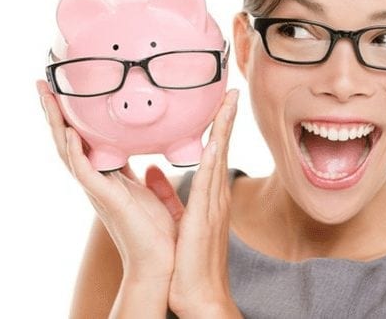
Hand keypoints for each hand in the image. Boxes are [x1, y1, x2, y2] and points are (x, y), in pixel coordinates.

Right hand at [36, 80, 178, 282]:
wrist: (161, 261)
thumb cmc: (157, 229)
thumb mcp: (148, 192)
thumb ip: (144, 176)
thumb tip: (149, 162)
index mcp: (108, 177)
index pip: (84, 141)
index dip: (73, 118)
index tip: (66, 92)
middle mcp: (97, 181)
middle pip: (68, 141)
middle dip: (56, 114)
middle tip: (44, 85)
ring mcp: (98, 190)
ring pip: (69, 152)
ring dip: (57, 125)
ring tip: (47, 98)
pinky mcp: (106, 200)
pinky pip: (86, 173)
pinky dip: (76, 153)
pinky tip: (71, 135)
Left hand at [165, 89, 241, 317]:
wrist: (201, 294)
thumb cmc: (190, 261)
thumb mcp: (177, 220)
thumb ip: (165, 192)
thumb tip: (153, 169)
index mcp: (208, 197)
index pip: (212, 153)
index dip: (217, 126)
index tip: (220, 102)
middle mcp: (215, 197)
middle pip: (221, 149)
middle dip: (226, 118)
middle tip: (231, 91)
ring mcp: (214, 207)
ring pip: (218, 160)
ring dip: (224, 130)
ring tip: (228, 103)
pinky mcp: (204, 219)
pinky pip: (208, 185)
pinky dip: (212, 161)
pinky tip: (213, 143)